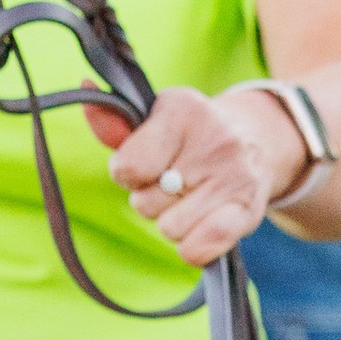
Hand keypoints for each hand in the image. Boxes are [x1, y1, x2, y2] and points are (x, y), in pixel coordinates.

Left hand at [84, 84, 303, 266]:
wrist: (255, 142)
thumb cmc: (188, 136)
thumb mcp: (153, 120)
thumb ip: (115, 122)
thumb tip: (85, 89)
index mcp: (183, 110)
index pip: (129, 167)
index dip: (127, 174)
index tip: (142, 166)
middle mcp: (215, 140)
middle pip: (146, 203)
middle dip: (151, 199)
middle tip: (172, 183)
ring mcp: (235, 177)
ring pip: (170, 230)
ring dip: (172, 222)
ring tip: (189, 199)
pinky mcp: (247, 212)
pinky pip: (198, 250)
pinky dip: (192, 247)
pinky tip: (201, 224)